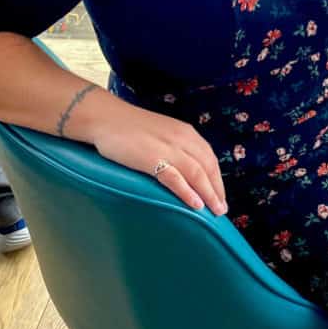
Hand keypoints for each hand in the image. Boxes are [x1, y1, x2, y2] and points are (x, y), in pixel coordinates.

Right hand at [92, 100, 227, 215]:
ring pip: (197, 173)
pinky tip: (196, 204)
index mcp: (185, 132)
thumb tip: (186, 170)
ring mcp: (167, 147)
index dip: (217, 178)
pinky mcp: (151, 158)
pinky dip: (187, 192)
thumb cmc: (131, 128)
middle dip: (217, 189)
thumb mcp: (162, 134)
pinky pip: (175, 177)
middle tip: (222, 209)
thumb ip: (175, 147)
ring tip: (215, 211)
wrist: (106, 117)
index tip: (220, 194)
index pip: (209, 157)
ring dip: (209, 193)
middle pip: (208, 166)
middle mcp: (182, 138)